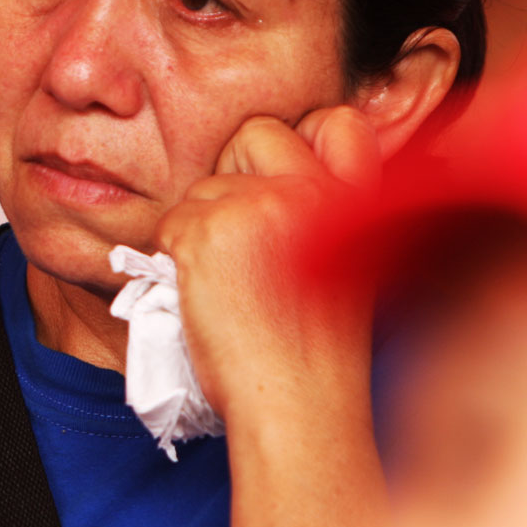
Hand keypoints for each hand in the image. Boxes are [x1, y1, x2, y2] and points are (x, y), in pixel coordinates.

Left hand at [154, 106, 377, 414]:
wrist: (298, 404)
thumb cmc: (317, 351)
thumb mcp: (347, 262)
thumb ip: (325, 208)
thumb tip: (281, 176)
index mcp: (355, 196)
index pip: (335, 121)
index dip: (305, 142)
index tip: (289, 187)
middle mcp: (309, 188)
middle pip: (255, 134)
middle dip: (240, 173)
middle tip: (245, 240)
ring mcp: (256, 204)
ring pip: (204, 186)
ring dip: (205, 226)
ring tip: (232, 285)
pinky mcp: (207, 230)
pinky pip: (171, 222)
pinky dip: (177, 256)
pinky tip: (207, 297)